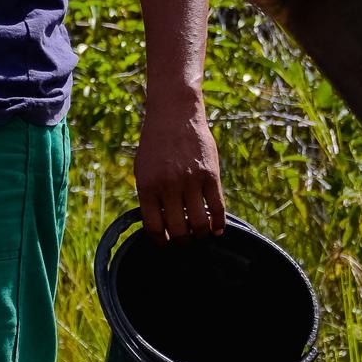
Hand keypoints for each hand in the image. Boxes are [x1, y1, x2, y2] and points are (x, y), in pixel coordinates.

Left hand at [137, 100, 227, 239]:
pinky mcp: (211, 175)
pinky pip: (218, 208)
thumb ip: (148, 196)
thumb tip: (158, 226)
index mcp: (148, 187)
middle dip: (182, 242)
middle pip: (178, 230)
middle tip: (185, 242)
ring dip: (201, 236)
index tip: (165, 244)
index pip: (153, 227)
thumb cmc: (155, 145)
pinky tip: (217, 229)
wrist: (174, 116)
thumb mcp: (142, 170)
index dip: (160, 242)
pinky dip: (219, 224)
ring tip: (200, 236)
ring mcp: (191, 181)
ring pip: (200, 223)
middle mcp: (169, 187)